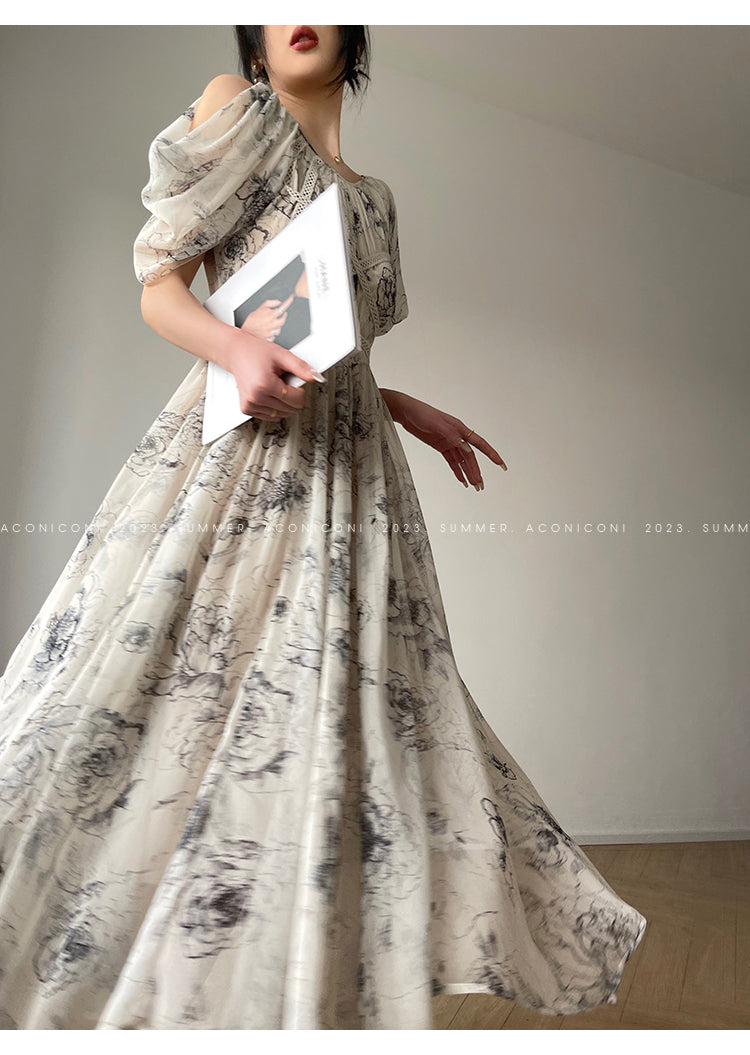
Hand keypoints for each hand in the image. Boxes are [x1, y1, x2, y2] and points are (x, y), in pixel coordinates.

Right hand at [224, 328, 324, 420]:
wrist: (236, 353)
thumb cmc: (255, 351)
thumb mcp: (282, 355)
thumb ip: (301, 367)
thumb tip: (316, 377)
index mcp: (264, 384)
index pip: (295, 400)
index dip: (300, 392)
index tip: (296, 383)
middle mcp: (255, 397)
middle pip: (289, 409)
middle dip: (292, 397)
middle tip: (283, 382)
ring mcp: (250, 404)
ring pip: (280, 414)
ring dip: (283, 403)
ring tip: (275, 386)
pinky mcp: (246, 409)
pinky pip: (270, 416)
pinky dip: (274, 408)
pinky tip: (269, 394)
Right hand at [239, 294, 294, 342]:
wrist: (245, 328)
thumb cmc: (252, 318)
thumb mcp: (261, 307)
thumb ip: (271, 303)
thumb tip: (279, 302)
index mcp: (270, 315)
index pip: (282, 308)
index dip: (288, 303)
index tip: (291, 299)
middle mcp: (272, 323)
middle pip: (283, 321)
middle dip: (283, 317)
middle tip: (282, 315)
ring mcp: (270, 331)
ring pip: (279, 330)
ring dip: (277, 326)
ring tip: (271, 324)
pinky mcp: (268, 338)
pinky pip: (274, 337)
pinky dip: (272, 334)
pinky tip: (267, 331)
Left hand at [390, 392, 506, 488]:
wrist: (407, 412)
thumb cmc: (422, 414)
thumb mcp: (437, 424)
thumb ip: (451, 436)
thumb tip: (466, 448)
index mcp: (460, 429)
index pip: (480, 444)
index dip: (492, 454)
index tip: (501, 464)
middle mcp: (457, 436)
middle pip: (470, 457)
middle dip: (476, 471)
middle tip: (480, 485)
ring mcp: (449, 442)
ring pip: (462, 461)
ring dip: (468, 473)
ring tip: (474, 486)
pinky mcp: (441, 447)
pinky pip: (452, 461)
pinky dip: (457, 471)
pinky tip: (462, 481)